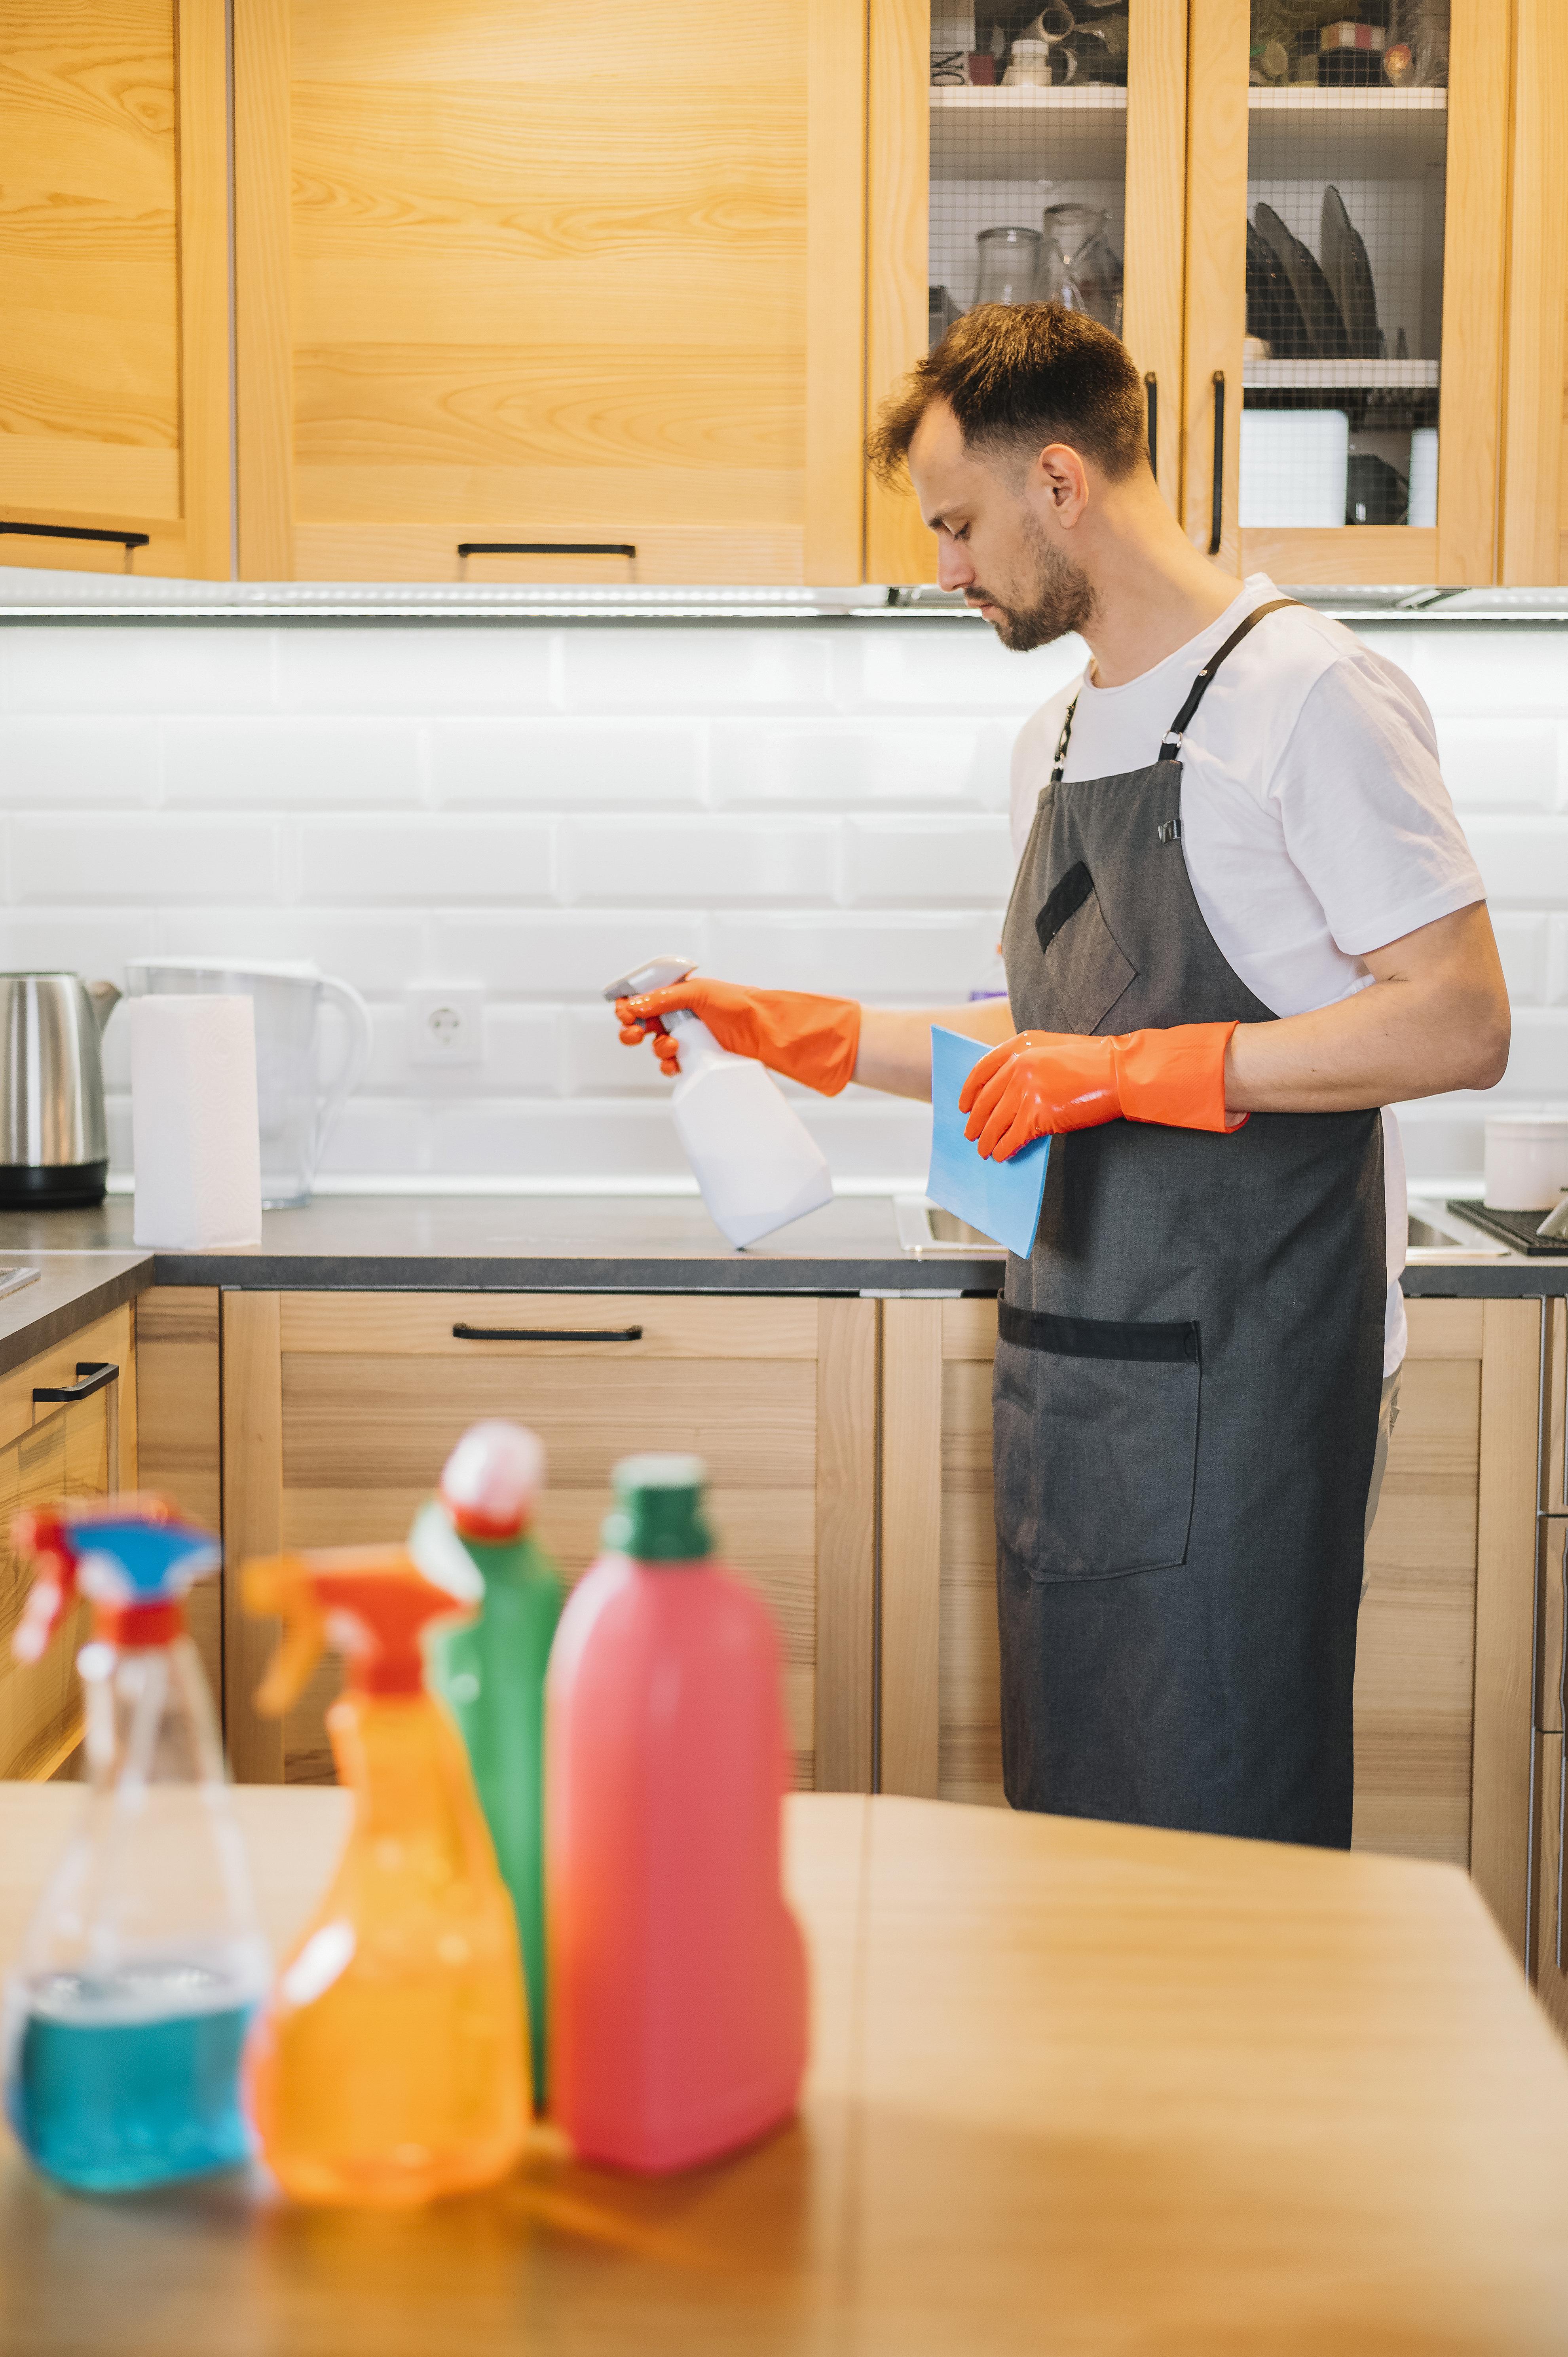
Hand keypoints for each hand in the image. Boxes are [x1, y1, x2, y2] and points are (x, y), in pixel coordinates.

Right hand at [617, 976, 861, 1097]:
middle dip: (632, 1029)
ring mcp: (687, 1037)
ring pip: (654, 1046)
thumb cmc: (739, 1004)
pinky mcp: (696, 1058)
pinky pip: (670, 1065)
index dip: (628, 1006)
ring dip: (656, 1048)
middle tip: (636, 1032)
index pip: (642, 998)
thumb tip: (633, 1003)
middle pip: (641, 1024)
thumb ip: (663, 998)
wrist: (766, 1031)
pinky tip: (676, 1063)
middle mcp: (680, 1015)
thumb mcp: (698, 992)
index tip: (625, 1012)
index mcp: (678, 993)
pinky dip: (668, 1066)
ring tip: (671, 1046)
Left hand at [958, 1023, 1242, 1161]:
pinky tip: (1002, 1156)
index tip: (963, 1105)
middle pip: (986, 1100)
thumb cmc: (1095, 1062)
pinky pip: (1013, 1137)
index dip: (969, 1091)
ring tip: (984, 1152)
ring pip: (996, 1122)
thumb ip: (1028, 1061)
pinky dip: (1004, 1149)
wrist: (1121, 1072)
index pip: (982, 1069)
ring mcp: (1026, 1089)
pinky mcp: (1038, 1113)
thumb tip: (1006, 1091)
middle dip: (976, 1121)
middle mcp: (1019, 1064)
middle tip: (970, 1135)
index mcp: (1020, 1045)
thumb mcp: (1054, 1049)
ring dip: (987, 1140)